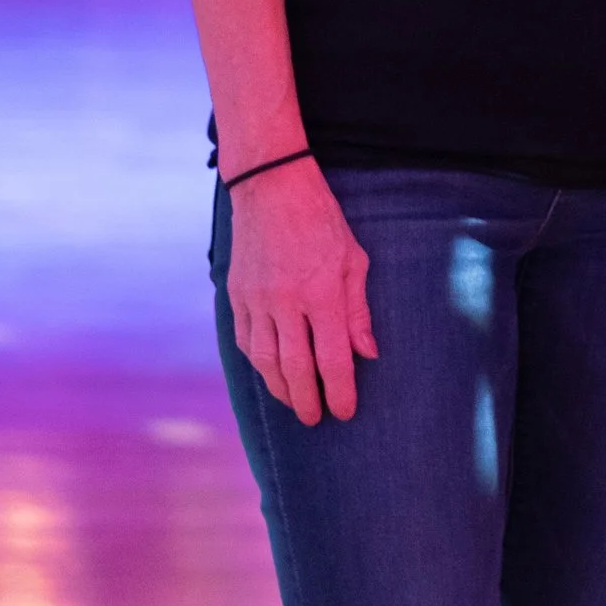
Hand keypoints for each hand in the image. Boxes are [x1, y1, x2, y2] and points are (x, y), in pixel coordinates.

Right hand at [226, 158, 376, 422]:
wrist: (270, 186)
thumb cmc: (321, 220)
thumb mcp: (352, 259)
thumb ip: (358, 310)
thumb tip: (368, 353)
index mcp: (321, 292)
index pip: (333, 358)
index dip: (340, 391)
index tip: (345, 411)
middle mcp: (286, 301)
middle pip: (295, 368)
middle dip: (308, 400)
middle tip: (317, 419)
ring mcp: (256, 299)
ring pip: (266, 360)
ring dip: (281, 389)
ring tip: (295, 403)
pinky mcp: (237, 294)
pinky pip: (246, 340)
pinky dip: (259, 363)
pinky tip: (271, 373)